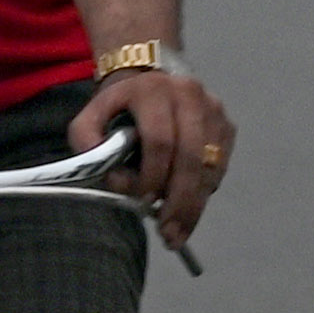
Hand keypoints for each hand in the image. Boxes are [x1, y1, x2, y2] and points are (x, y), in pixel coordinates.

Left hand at [71, 66, 233, 248]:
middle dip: (180, 201)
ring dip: (194, 204)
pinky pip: (219, 167)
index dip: (153, 176)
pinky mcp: (226, 126)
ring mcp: (213, 110)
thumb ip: (87, 141)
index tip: (143, 202)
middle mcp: (189, 95)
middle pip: (191, 158)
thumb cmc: (119, 106)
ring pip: (210, 167)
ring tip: (178, 232)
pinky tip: (189, 209)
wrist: (150, 77)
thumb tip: (111, 176)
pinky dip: (204, 192)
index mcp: (152, 90)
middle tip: (169, 235)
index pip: (160, 141)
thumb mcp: (91, 115)